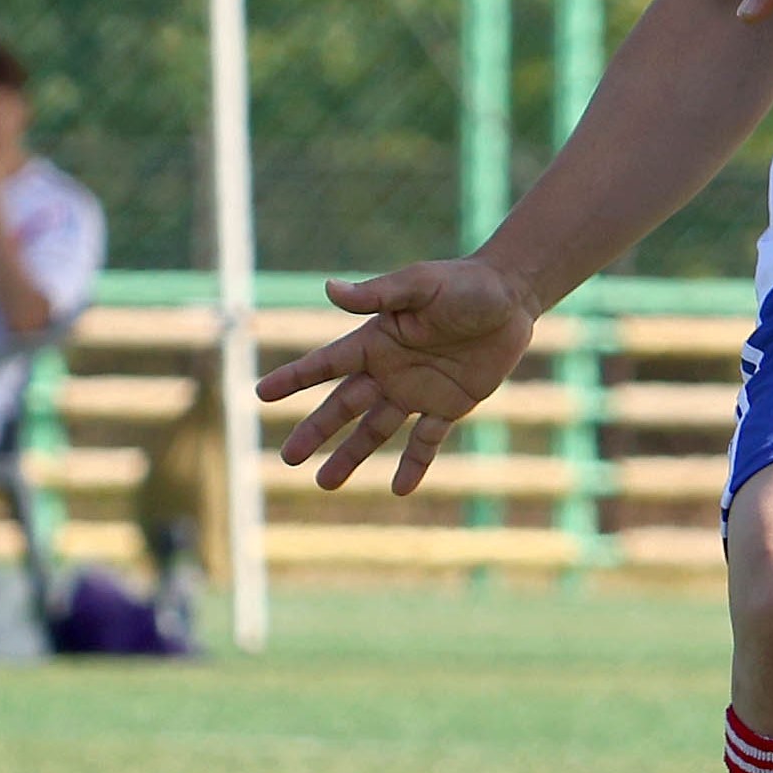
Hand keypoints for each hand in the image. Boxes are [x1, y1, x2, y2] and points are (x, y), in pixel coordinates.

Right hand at [258, 256, 543, 493]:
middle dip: (315, 432)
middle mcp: (389, 370)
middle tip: (287, 459)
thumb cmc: (463, 282)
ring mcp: (417, 391)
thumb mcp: (419, 284)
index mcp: (375, 340)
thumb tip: (329, 289)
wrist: (511, 296)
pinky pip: (426, 442)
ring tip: (324, 482)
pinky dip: (413, 465)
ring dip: (350, 456)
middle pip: (343, 407)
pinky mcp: (448, 406)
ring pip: (375, 431)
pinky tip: (398, 489)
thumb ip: (377, 294)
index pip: (326, 364)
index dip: (294, 378)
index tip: (260, 394)